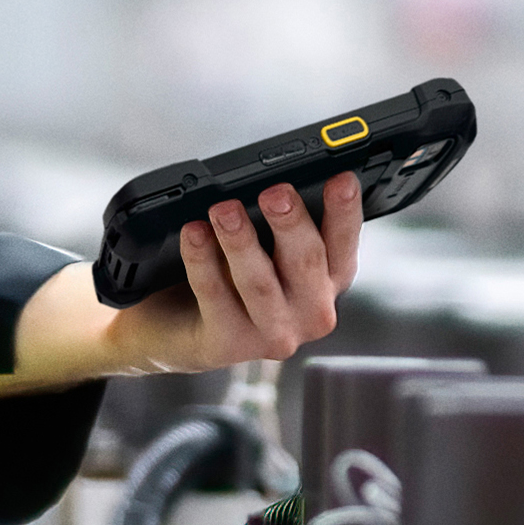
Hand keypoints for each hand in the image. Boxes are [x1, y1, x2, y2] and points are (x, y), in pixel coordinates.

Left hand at [100, 170, 361, 374]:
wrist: (178, 331)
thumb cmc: (230, 279)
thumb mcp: (263, 250)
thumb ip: (277, 225)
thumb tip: (274, 185)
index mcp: (327, 282)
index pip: (344, 244)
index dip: (345, 212)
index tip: (342, 179)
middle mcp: (310, 313)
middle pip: (305, 262)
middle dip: (290, 224)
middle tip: (275, 192)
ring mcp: (272, 334)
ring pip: (259, 283)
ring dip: (241, 242)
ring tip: (223, 209)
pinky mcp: (228, 345)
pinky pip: (214, 295)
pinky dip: (202, 260)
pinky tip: (193, 233)